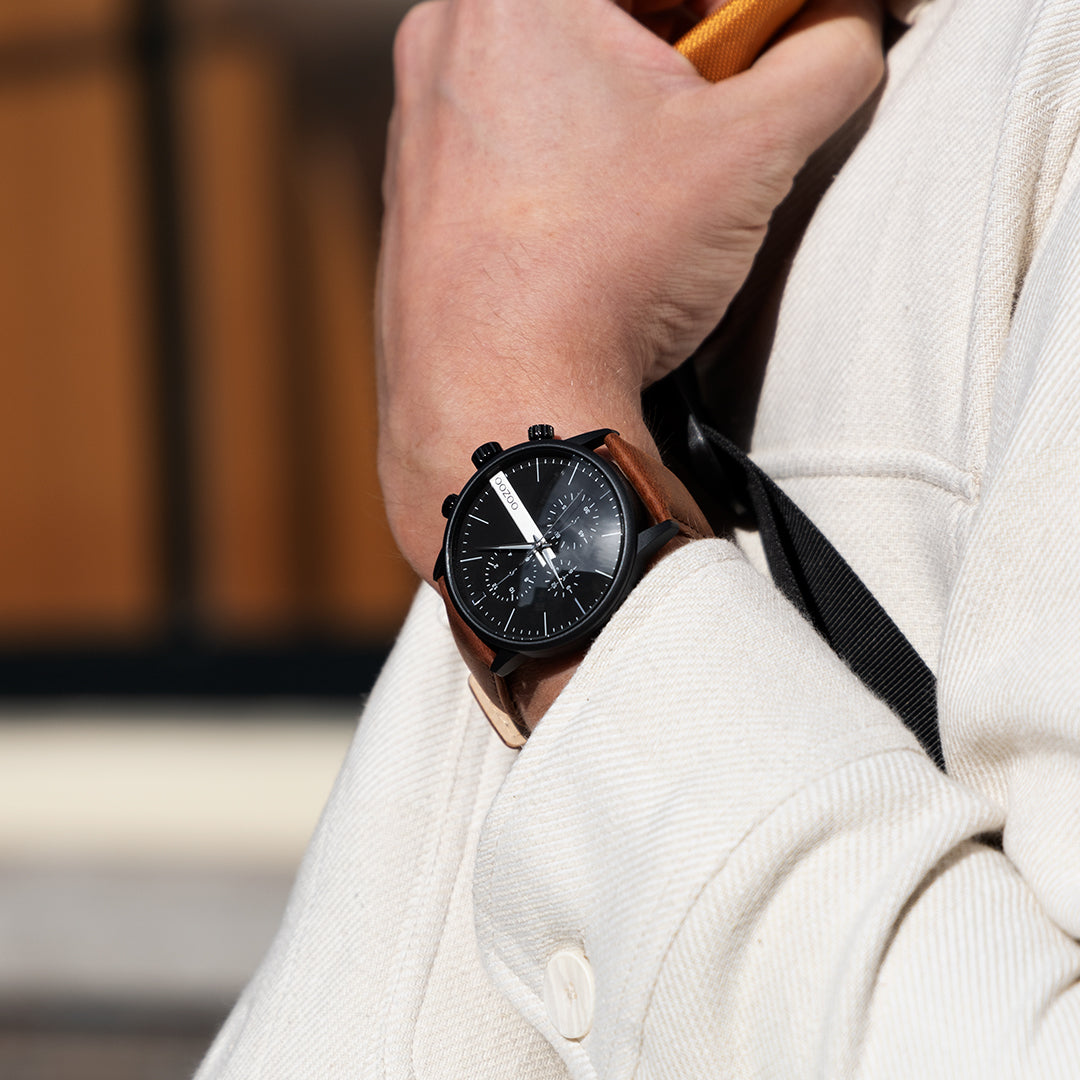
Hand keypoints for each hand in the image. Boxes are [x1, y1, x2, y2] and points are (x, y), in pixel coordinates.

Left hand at [377, 0, 884, 579]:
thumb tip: (850, 26)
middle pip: (600, 8)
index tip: (765, 45)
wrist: (502, 398)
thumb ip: (827, 57)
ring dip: (619, 98)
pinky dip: (560, 150)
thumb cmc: (606, 270)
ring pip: (547, 67)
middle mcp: (447, 35)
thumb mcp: (751, 151)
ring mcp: (419, 117)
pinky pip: (501, 132)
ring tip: (658, 175)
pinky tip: (594, 215)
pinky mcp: (414, 188)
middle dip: (680, 43)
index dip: (735, 8)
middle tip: (722, 102)